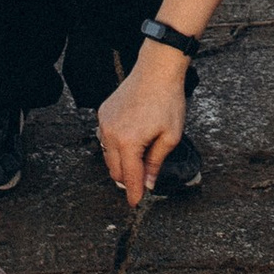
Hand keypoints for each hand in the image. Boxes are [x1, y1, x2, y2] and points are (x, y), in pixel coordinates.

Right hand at [97, 49, 186, 207]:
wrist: (156, 70)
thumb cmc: (167, 101)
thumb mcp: (170, 136)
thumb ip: (156, 162)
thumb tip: (148, 182)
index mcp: (129, 142)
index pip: (129, 177)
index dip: (133, 192)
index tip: (135, 203)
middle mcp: (112, 134)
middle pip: (115, 170)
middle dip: (127, 179)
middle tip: (142, 181)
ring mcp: (105, 123)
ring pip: (109, 155)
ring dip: (121, 163)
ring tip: (138, 161)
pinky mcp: (103, 113)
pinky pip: (107, 138)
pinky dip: (116, 145)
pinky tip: (131, 140)